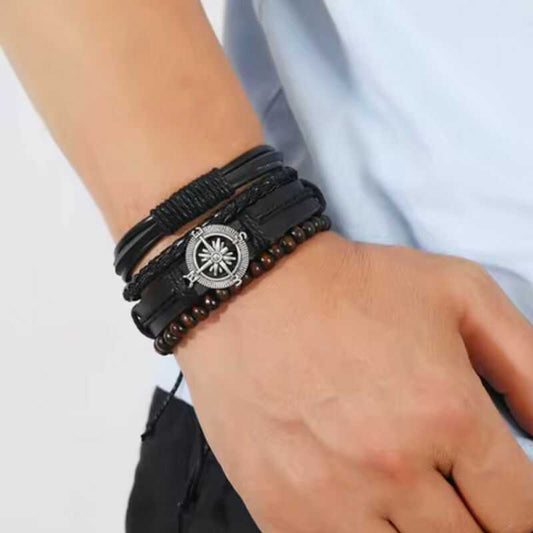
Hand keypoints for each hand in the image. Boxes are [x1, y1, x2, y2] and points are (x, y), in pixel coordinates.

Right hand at [176, 232, 532, 531]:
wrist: (251, 290)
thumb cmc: (351, 287)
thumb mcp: (458, 292)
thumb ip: (527, 362)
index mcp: (448, 416)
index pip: (522, 512)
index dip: (520, 510)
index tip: (500, 496)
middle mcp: (394, 469)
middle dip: (476, 523)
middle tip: (456, 494)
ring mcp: (333, 499)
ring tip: (411, 501)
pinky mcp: (282, 511)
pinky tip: (364, 507)